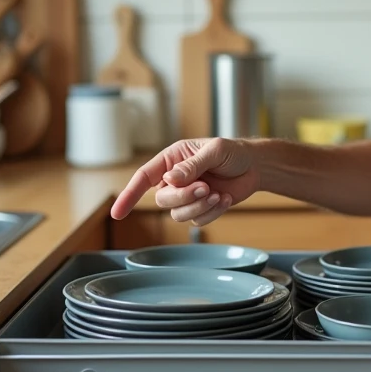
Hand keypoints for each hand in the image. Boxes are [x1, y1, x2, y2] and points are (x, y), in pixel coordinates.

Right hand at [110, 138, 259, 223]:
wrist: (254, 166)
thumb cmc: (232, 152)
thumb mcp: (214, 151)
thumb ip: (192, 165)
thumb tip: (170, 179)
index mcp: (170, 160)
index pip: (143, 178)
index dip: (129, 195)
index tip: (116, 214)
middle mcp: (173, 180)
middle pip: (163, 200)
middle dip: (184, 197)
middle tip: (206, 187)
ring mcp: (186, 196)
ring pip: (178, 213)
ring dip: (200, 206)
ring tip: (218, 193)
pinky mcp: (200, 209)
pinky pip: (197, 220)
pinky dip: (213, 212)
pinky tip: (225, 198)